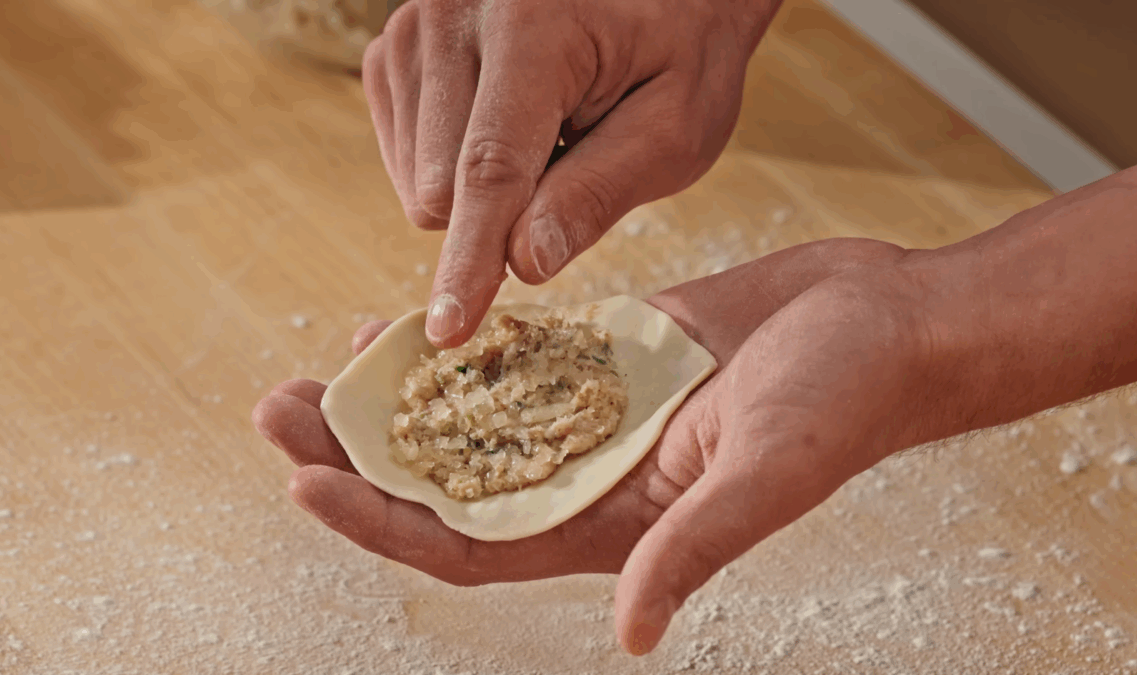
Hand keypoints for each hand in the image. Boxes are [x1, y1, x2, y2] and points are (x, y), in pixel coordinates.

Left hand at [252, 238, 940, 653]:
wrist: (886, 325)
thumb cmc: (844, 404)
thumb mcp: (766, 475)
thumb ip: (692, 548)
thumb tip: (632, 632)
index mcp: (613, 524)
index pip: (470, 542)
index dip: (382, 521)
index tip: (306, 479)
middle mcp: (588, 475)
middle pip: (447, 481)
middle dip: (358, 453)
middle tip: (276, 409)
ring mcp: (593, 413)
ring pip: (468, 418)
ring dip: (393, 398)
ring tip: (318, 366)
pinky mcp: (607, 354)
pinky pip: (513, 358)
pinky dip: (455, 345)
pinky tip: (405, 325)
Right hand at [362, 0, 782, 346]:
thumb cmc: (679, 48)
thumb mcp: (675, 127)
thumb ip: (599, 193)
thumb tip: (523, 263)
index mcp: (534, 25)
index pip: (490, 168)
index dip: (470, 258)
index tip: (447, 329)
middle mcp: (455, 14)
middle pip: (443, 186)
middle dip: (504, 211)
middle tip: (570, 156)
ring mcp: (413, 28)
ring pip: (417, 181)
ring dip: (480, 186)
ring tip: (541, 128)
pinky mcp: (392, 50)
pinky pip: (402, 160)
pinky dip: (452, 165)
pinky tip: (502, 123)